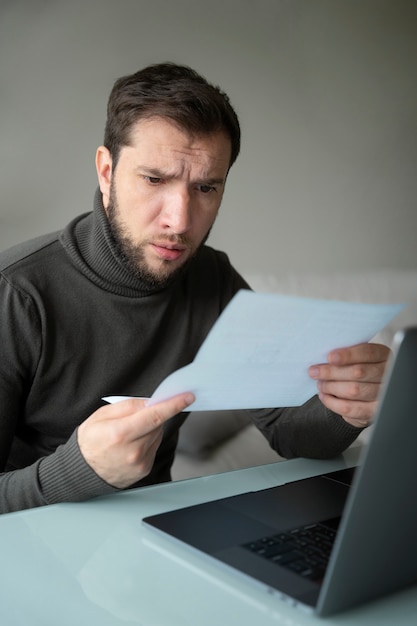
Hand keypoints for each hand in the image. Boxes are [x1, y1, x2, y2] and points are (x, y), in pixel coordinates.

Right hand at [77, 392, 194, 488]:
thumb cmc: (90, 441)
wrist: (82, 472)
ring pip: (157, 435)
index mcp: (120, 433)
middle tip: (136, 416)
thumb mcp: (101, 415)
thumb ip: (128, 406)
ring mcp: (140, 462)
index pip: (155, 416)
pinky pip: (154, 447)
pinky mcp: (145, 469)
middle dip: (153, 415)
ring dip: (150, 429)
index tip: (188, 397)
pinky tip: (131, 445)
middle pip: (157, 424)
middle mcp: (133, 450)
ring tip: (129, 434)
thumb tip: (150, 402)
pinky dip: (148, 441)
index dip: (173, 405)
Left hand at [308, 343, 390, 427]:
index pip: (368, 352)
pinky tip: (324, 396)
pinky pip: (350, 408)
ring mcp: (383, 395)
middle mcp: (387, 374)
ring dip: (331, 387)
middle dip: (332, 372)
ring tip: (320, 384)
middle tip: (314, 372)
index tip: (330, 357)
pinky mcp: (374, 412)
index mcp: (383, 356)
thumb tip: (323, 358)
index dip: (348, 355)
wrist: (368, 397)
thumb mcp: (357, 359)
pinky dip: (332, 403)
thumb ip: (346, 357)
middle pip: (358, 372)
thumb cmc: (359, 372)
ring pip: (353, 390)